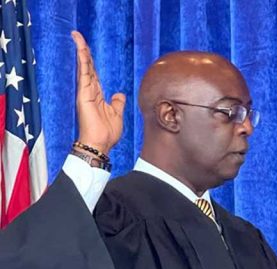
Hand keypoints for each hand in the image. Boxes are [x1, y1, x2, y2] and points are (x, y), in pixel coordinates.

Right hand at [72, 31, 124, 154]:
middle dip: (83, 50)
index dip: (90, 59)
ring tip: (77, 37)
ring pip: (84, 67)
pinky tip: (81, 51)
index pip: (93, 72)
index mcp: (97, 94)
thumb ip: (118, 103)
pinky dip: (83, 62)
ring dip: (81, 51)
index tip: (85, 46)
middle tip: (77, 35)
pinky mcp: (84, 95)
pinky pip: (84, 75)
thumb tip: (119, 94)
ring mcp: (85, 92)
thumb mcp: (117, 114)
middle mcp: (90, 91)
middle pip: (87, 66)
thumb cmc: (107, 132)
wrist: (100, 144)